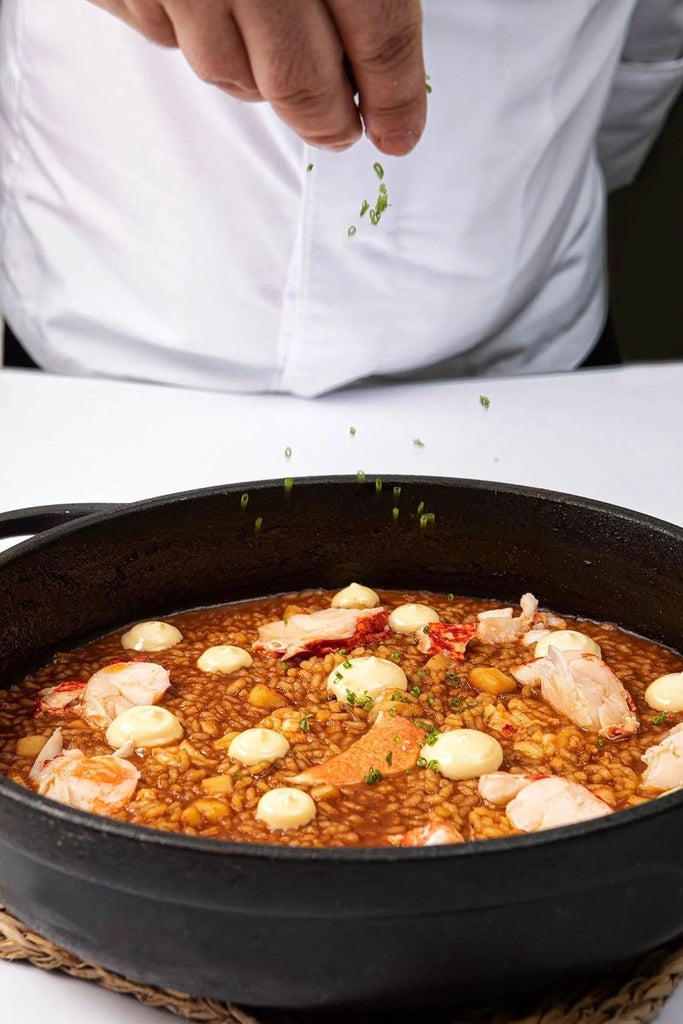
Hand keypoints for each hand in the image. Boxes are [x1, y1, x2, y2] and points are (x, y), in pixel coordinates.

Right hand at [87, 1, 426, 154]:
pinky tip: (201, 5)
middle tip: (343, 124)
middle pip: (302, 83)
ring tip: (268, 45)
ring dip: (258, 77)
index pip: (379, 38)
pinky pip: (164, 38)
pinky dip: (192, 34)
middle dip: (331, 117)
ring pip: (230, 75)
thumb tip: (382, 62)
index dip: (398, 97)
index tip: (401, 133)